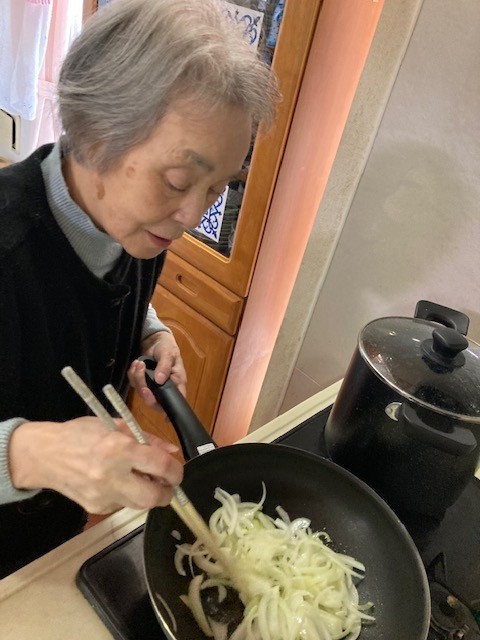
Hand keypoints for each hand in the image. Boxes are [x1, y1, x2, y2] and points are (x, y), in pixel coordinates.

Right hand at [9, 418, 183, 513]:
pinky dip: (128, 495)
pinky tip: (118, 482)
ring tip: (142, 478)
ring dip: (149, 494)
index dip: (176, 470)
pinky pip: (122, 505)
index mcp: (118, 449)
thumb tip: (172, 452)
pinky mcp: (96, 508)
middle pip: (154, 497)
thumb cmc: (81, 434)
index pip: (160, 466)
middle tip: (167, 483)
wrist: (45, 454)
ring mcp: (102, 495)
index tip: (176, 470)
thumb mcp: (116, 425)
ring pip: (140, 504)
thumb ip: (148, 440)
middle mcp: (111, 476)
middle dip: (167, 492)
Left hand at [129, 330, 186, 408]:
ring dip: (138, 377)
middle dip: (145, 390)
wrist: (155, 341)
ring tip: (140, 363)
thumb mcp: (169, 354)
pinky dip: (133, 374)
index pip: (175, 401)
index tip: (165, 419)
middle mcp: (163, 389)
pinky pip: (134, 383)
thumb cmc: (167, 348)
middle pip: (154, 401)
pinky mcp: (142, 382)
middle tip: (141, 374)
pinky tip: (137, 363)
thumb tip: (160, 380)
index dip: (170, 411)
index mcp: (176, 384)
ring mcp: (152, 386)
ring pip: (142, 392)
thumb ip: (165, 366)